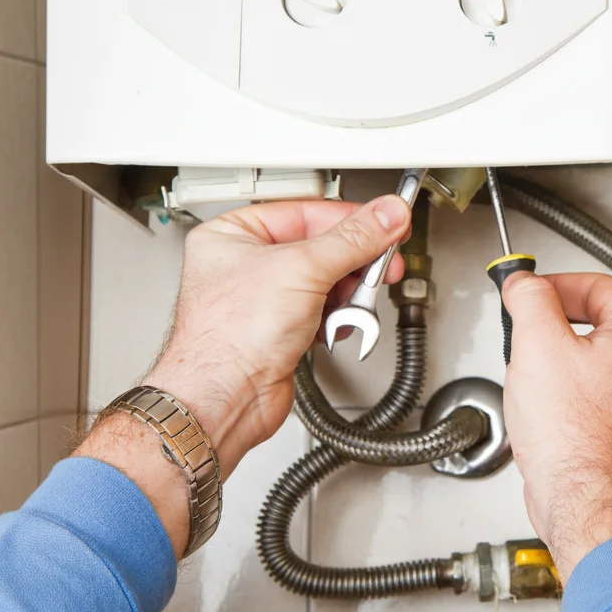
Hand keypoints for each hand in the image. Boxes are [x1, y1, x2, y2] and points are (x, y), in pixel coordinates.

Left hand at [75, 196, 411, 556]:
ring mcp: (265, 300)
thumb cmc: (229, 338)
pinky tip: (334, 328)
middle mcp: (246, 265)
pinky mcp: (282, 331)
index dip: (350, 218)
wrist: (225, 400)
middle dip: (353, 263)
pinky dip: (336, 320)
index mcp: (234, 234)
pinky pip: (323, 312)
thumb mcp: (302, 269)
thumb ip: (353, 240)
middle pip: (321, 248)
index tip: (386, 222)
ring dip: (346, 296)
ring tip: (349, 307)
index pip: (305, 211)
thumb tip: (386, 215)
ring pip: (327, 282)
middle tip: (381, 265)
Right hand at [500, 272, 611, 578]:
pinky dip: (581, 369)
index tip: (525, 292)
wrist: (582, 496)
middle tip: (546, 307)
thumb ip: (530, 300)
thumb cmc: (572, 437)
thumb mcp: (537, 346)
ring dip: (580, 336)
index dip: (555, 283)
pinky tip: (552, 383)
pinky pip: (607, 377)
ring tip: (544, 343)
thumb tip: (524, 282)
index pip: (600, 285)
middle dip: (580, 302)